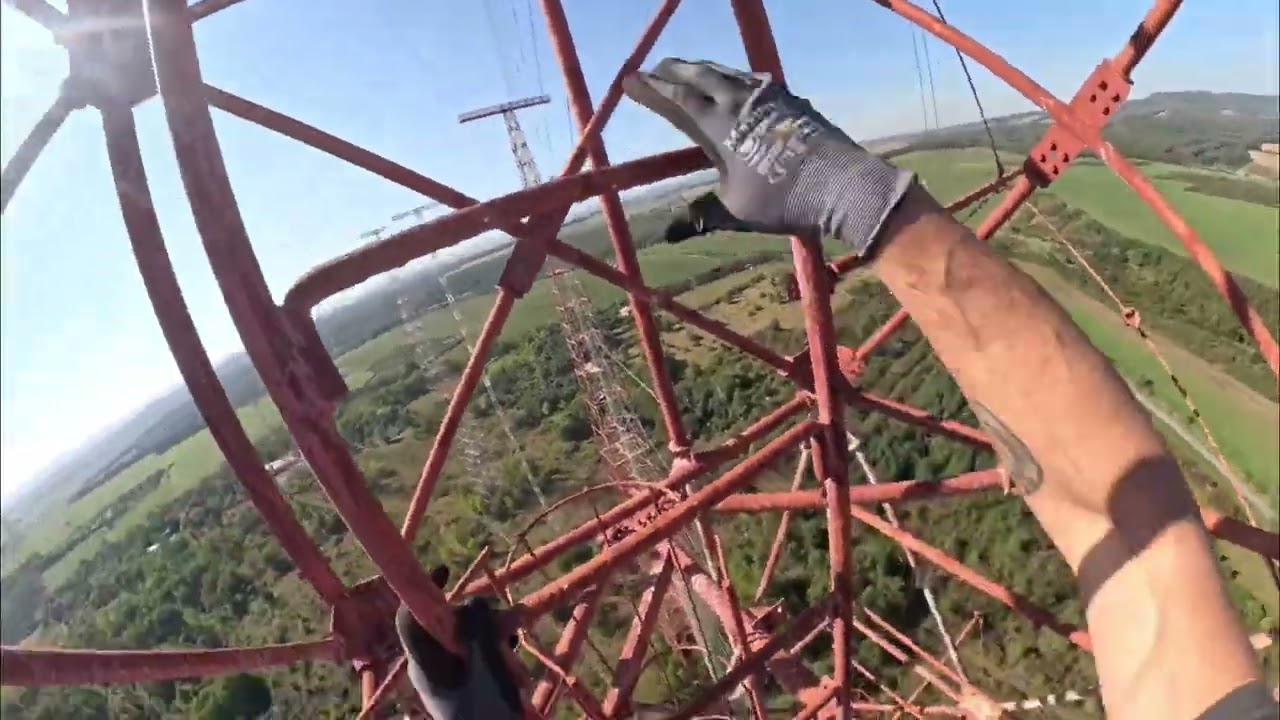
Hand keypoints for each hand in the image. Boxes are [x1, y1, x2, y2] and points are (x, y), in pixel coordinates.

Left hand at [395, 566, 522, 719]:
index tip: (446, 570)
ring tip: (516, 658)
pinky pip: (481, 660)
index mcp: (425, 664)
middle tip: (512, 624)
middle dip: (480, 619)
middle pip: (449, 624)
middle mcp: (433, 667)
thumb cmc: (486, 716)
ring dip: (495, 640)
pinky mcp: (469, 688)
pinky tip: (515, 674)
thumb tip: (475, 602)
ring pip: (469, 640)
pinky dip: (498, 658)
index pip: (410, 618)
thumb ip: (480, 634)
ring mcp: (452, 679)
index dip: (424, 591)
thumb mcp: (486, 672)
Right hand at [623, 58, 914, 255]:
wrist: (843, 186)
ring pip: (728, 72)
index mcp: (720, 125)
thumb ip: (701, 215)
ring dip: (704, 68)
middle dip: (674, 70)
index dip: (652, 89)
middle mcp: (742, 101)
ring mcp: (770, 96)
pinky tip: (738, 82)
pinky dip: (735, 77)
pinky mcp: (791, 100)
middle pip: (700, 74)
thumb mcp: (736, 211)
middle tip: (655, 68)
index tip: (630, 81)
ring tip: (689, 69)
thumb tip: (668, 233)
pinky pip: (754, 80)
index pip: (678, 98)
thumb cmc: (785, 201)